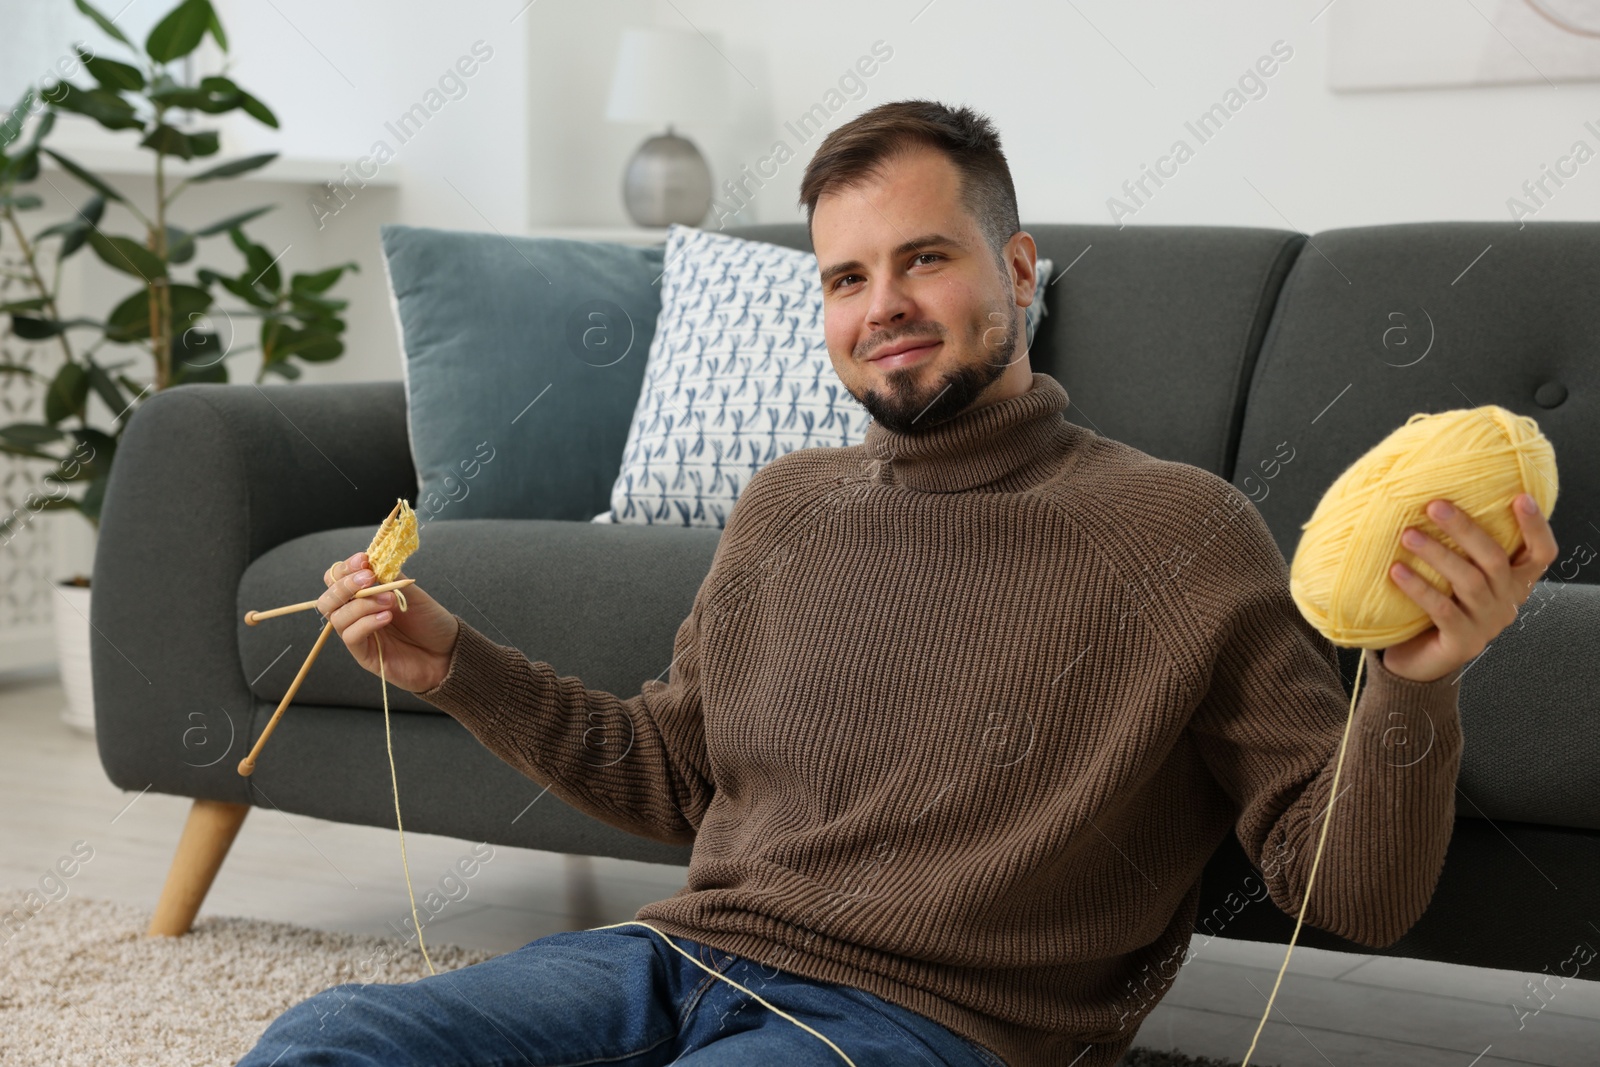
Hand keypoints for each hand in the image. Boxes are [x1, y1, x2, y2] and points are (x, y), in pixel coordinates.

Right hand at [318, 551, 460, 692]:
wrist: (447, 651)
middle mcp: (357, 615)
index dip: (345, 568)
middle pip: (328, 599)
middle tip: (368, 578)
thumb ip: (389, 577)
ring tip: (389, 600)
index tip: (363, 560)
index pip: (337, 580)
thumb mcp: (411, 592)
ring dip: (362, 604)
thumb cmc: (430, 621)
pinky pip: (351, 636)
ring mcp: (359, 635)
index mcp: (364, 596)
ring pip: (337, 617)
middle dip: (345, 585)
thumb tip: (373, 560)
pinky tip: (386, 617)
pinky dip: (366, 623)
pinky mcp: (364, 654)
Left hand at [1382, 493, 1558, 682]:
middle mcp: (1507, 601)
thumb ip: (1461, 548)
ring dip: (1437, 554)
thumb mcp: (1457, 575)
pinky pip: (1442, 609)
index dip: (1536, 526)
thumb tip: (1433, 498)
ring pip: (1468, 581)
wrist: (1420, 661)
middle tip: (1434, 506)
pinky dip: (1419, 588)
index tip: (1520, 497)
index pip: (1541, 553)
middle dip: (1465, 529)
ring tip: (1408, 535)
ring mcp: (1487, 624)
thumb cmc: (1439, 606)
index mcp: (1514, 582)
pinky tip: (1397, 571)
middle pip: (1494, 559)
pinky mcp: (1462, 642)